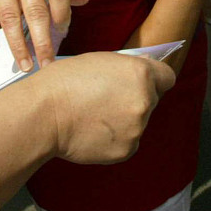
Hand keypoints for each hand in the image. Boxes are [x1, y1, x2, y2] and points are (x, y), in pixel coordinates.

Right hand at [39, 51, 176, 163]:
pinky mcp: (126, 149)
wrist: (43, 114)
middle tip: (107, 100)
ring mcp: (137, 128)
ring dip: (124, 121)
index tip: (143, 83)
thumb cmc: (64, 82)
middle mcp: (145, 100)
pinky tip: (93, 132)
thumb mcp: (100, 61)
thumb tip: (145, 69)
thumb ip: (126, 67)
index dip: (155, 79)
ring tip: (94, 116)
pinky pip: (127, 142)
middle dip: (135, 99)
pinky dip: (114, 139)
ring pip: (138, 123)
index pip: (167, 77)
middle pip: (152, 100)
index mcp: (141, 74)